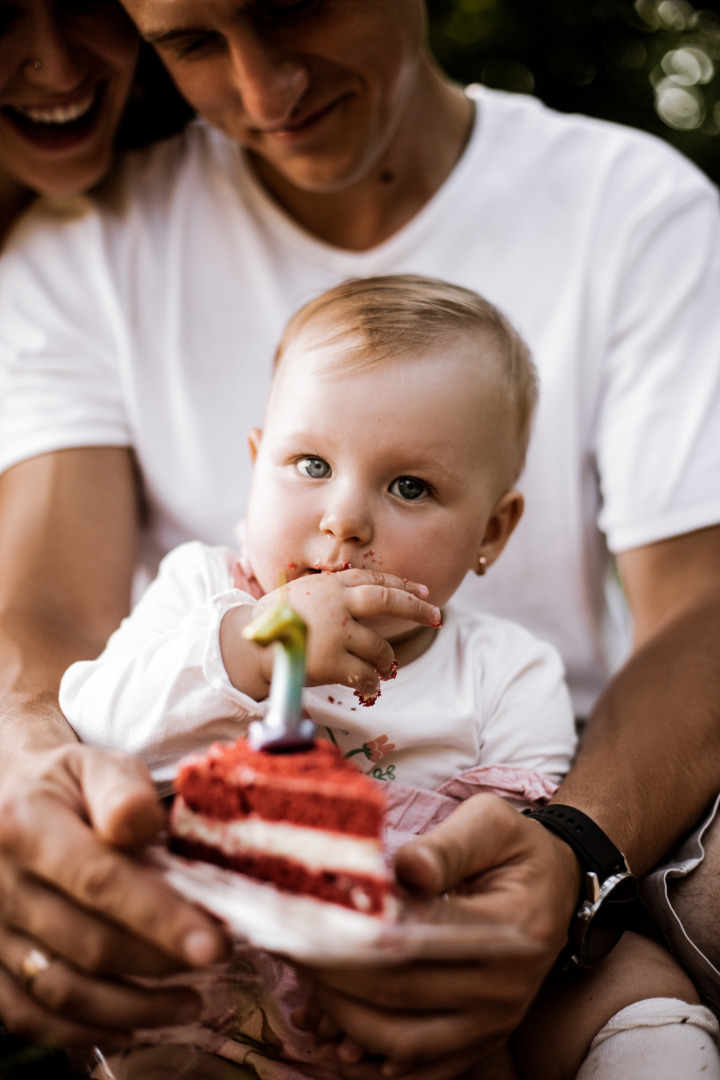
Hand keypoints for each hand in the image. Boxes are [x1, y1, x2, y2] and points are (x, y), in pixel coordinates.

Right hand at [0, 742, 228, 1046]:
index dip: (160, 917)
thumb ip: (123, 792)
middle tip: (217, 956)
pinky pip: (31, 1016)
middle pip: (88, 943)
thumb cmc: (65, 784)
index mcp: (26, 825)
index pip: (100, 880)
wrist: (4, 799)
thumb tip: (142, 825)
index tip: (214, 943)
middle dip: (162, 960)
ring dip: (135, 1007)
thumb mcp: (95, 766)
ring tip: (190, 1001)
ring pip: (62, 990)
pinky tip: (133, 1023)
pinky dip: (85, 1030)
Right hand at [257, 569, 439, 697]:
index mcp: (329, 585)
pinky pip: (364, 674)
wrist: (248, 647)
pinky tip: (371, 688)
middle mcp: (336, 604)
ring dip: (387, 660)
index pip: (373, 580)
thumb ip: (330, 594)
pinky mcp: (332, 662)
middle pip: (386, 600)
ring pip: (379, 646)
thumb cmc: (272, 622)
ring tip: (388, 668)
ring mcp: (336, 633)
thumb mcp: (302, 595)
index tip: (423, 591)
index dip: (401, 585)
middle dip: (415, 608)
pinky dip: (371, 682)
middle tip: (436, 616)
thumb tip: (361, 598)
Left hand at [302, 795, 580, 1078]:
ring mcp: (493, 1021)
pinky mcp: (481, 1038)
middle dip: (330, 975)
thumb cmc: (515, 848)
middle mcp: (504, 986)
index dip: (352, 933)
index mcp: (509, 927)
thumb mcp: (491, 824)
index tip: (301, 920)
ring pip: (401, 1043)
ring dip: (342, 1020)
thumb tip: (406, 868)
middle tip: (284, 948)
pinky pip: (421, 1067)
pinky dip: (372, 1059)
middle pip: (398, 994)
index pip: (418, 939)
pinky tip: (334, 1033)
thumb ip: (448, 846)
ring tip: (303, 984)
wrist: (558, 885)